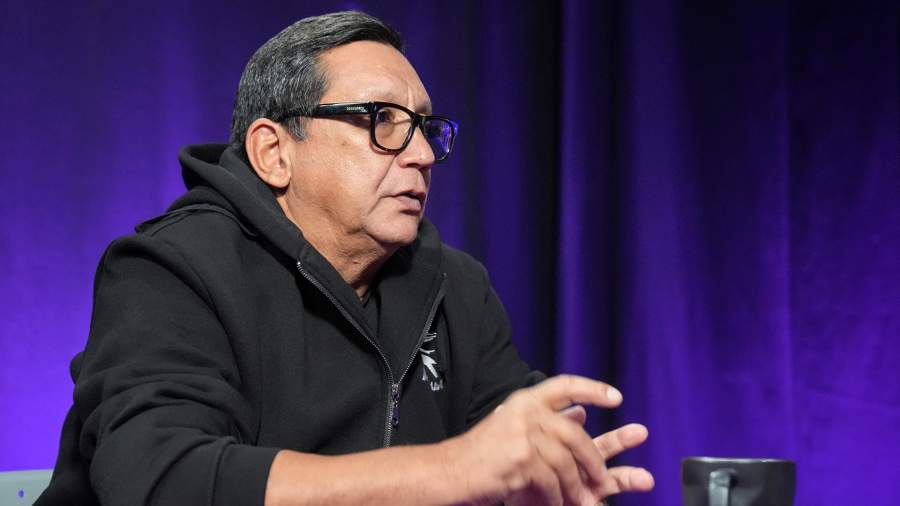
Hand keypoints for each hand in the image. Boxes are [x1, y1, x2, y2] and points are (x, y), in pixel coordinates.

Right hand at [441, 375, 652, 505]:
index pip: (564, 385)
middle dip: (593, 460)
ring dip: (575, 487)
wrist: (450, 471)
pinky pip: (551, 481)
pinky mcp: (521, 460)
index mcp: (524, 400)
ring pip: (565, 463)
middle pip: (574, 434)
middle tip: (603, 480)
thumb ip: (546, 422)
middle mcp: (525, 412)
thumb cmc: (481, 453)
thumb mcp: (514, 427)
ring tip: (581, 502)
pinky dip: (556, 497)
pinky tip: (555, 505)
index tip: (616, 397)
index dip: (592, 389)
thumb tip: (580, 415)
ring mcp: (522, 435)